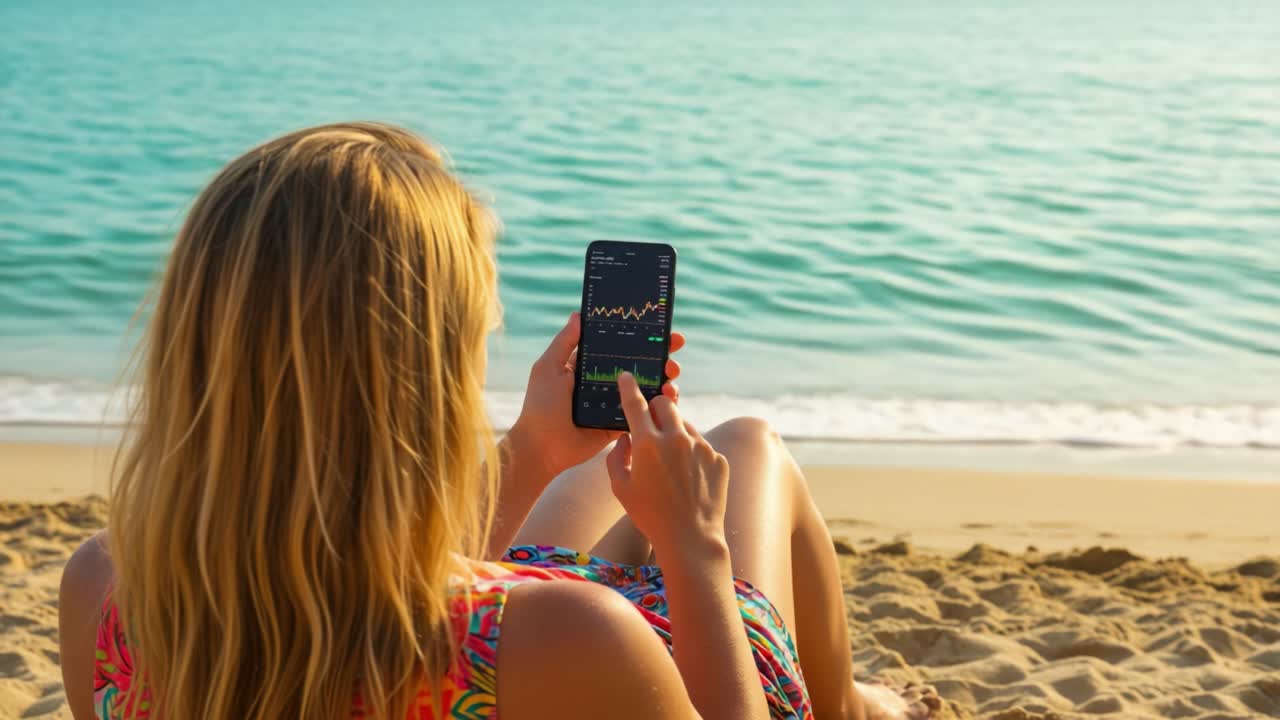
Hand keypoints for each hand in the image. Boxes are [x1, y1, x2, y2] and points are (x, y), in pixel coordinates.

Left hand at [510, 312, 685, 480]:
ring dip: (664, 378)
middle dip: (660, 353)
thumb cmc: (541, 405)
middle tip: (675, 346)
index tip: (660, 326)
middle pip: (639, 363)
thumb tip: (578, 314)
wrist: (542, 446)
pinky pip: (644, 412)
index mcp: (589, 365)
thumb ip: (564, 342)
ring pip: (646, 387)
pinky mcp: (620, 423)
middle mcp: (605, 381)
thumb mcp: (549, 367)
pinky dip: (659, 405)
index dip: (640, 335)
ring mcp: (615, 403)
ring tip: (672, 375)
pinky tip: (669, 398)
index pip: (620, 345)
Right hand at [606, 372, 729, 556]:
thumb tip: (624, 438)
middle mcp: (675, 439)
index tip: (627, 376)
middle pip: (666, 403)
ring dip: (675, 433)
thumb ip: (616, 457)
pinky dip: (692, 453)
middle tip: (652, 425)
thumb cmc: (650, 516)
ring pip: (684, 424)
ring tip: (671, 465)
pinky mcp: (718, 458)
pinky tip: (688, 478)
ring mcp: (700, 447)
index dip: (629, 387)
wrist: (691, 539)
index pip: (635, 404)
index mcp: (647, 444)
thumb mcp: (621, 488)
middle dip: (657, 408)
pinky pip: (701, 445)